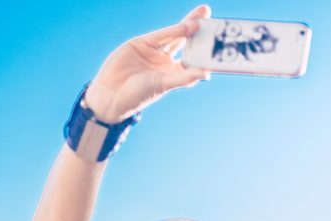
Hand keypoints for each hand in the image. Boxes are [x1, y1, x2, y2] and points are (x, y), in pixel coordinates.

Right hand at [84, 6, 211, 122]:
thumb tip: (206, 74)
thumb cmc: (140, 95)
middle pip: (185, 41)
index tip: (218, 41)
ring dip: (187, 25)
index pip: (193, 57)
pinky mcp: (141, 43)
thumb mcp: (164, 85)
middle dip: (197, 29)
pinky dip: (172, 30)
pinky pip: (159, 35)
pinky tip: (185, 26)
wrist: (112, 93)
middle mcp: (166, 60)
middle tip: (209, 16)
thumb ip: (184, 78)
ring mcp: (154, 50)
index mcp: (174, 72)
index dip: (205, 49)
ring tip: (201, 19)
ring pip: (173, 34)